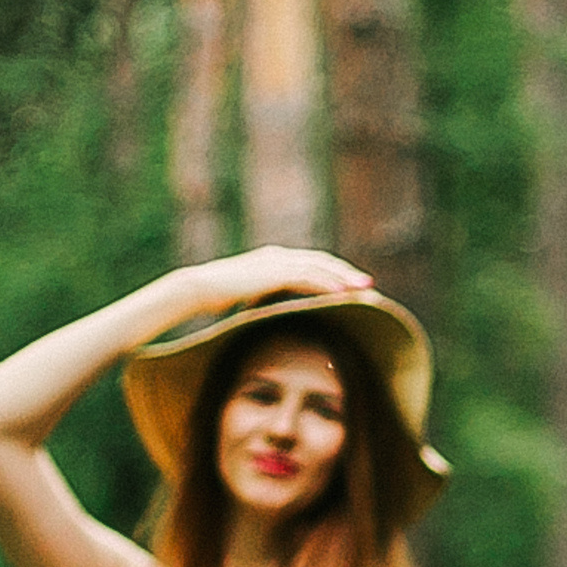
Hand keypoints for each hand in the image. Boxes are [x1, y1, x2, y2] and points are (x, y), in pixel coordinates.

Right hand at [186, 244, 372, 312]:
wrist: (197, 288)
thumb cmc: (217, 296)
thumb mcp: (248, 295)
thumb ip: (265, 296)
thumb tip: (274, 311)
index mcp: (273, 258)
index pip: (311, 262)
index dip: (333, 272)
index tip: (351, 284)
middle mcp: (278, 255)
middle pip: (321, 261)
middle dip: (346, 273)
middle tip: (368, 284)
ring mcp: (276, 261)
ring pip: (319, 267)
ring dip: (343, 278)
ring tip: (363, 289)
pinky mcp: (273, 272)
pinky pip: (307, 277)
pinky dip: (326, 284)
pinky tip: (341, 293)